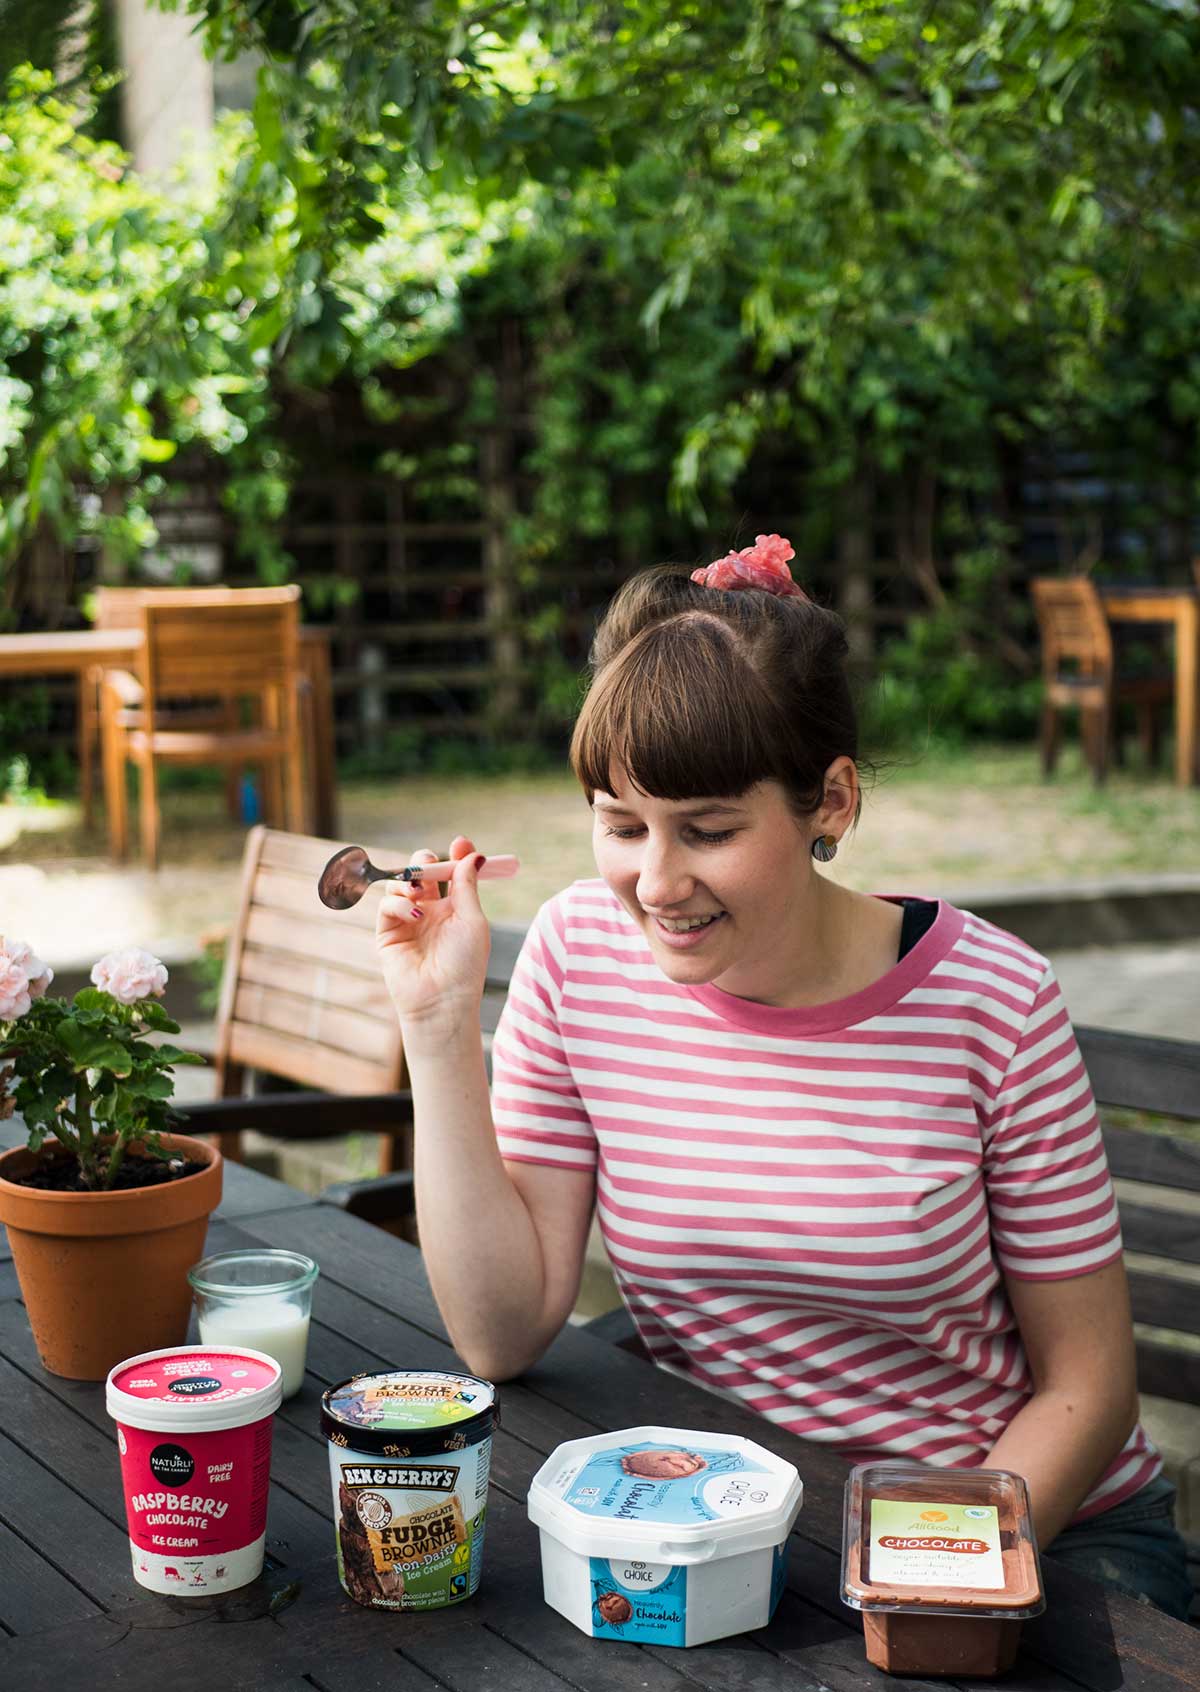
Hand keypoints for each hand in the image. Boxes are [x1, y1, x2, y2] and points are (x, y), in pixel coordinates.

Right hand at [375, 836, 490, 1027]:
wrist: (443, 1000)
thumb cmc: (465, 964)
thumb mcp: (472, 920)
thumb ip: (467, 886)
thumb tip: (473, 855)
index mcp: (454, 909)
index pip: (450, 874)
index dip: (455, 856)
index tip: (460, 843)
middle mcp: (429, 912)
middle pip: (421, 873)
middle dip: (423, 862)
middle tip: (429, 862)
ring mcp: (407, 921)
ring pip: (399, 884)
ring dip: (408, 880)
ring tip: (420, 891)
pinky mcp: (388, 933)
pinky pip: (387, 905)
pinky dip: (399, 902)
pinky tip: (416, 914)